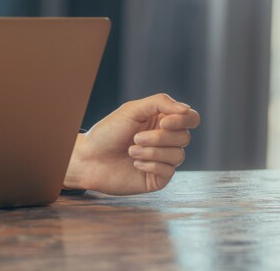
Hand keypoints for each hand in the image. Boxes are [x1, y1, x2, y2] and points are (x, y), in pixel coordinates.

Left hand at [63, 93, 199, 194]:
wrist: (89, 158)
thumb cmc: (108, 132)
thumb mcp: (132, 110)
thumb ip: (160, 103)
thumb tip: (186, 109)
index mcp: (162, 121)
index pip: (190, 118)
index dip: (182, 120)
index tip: (163, 123)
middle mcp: (166, 140)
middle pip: (184, 137)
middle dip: (159, 137)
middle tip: (136, 138)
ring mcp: (163, 159)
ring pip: (178, 155)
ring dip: (152, 152)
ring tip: (131, 150)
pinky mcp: (158, 178)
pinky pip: (169, 171)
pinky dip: (151, 164)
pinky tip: (135, 163)